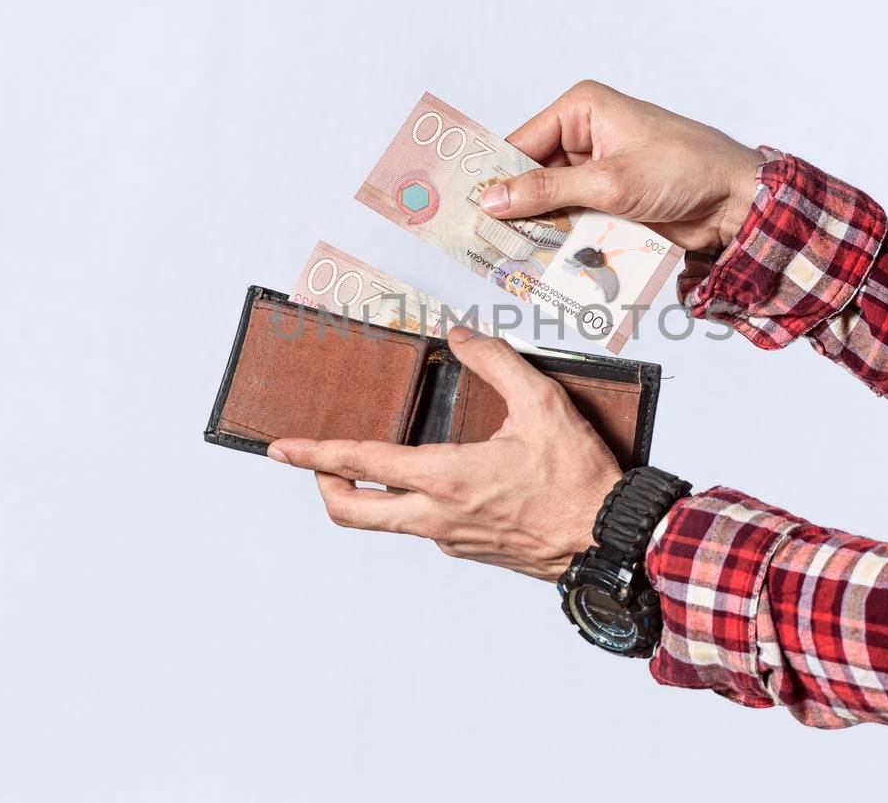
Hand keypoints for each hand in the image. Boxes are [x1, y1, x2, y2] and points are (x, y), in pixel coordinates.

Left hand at [266, 326, 624, 580]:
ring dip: (370, 494)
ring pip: (387, 521)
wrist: (607, 541)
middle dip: (322, 485)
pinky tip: (441, 481)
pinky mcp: (468, 551)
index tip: (280, 448)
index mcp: (444, 478)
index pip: (359, 465)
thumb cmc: (579, 478)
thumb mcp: (543, 404)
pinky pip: (425, 526)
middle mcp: (435, 516)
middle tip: (312, 464)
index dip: (313, 454)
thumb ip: (497, 362)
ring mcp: (448, 539)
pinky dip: (415, 503)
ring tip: (379, 465)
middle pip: (350, 512)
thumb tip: (462, 337)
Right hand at [483, 80, 764, 256]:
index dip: (493, 175)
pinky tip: (541, 263)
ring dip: (535, 230)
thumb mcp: (611, 180)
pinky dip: (561, 241)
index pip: (521, 142)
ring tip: (505, 258)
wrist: (737, 201)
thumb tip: (495, 199)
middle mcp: (585, 136)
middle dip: (512, 208)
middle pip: (531, 176)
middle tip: (479, 240)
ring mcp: (597, 172)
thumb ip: (550, 191)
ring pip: (549, 204)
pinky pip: (572, 222)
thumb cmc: (687, 168)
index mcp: (583, 110)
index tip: (464, 206)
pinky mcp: (609, 202)